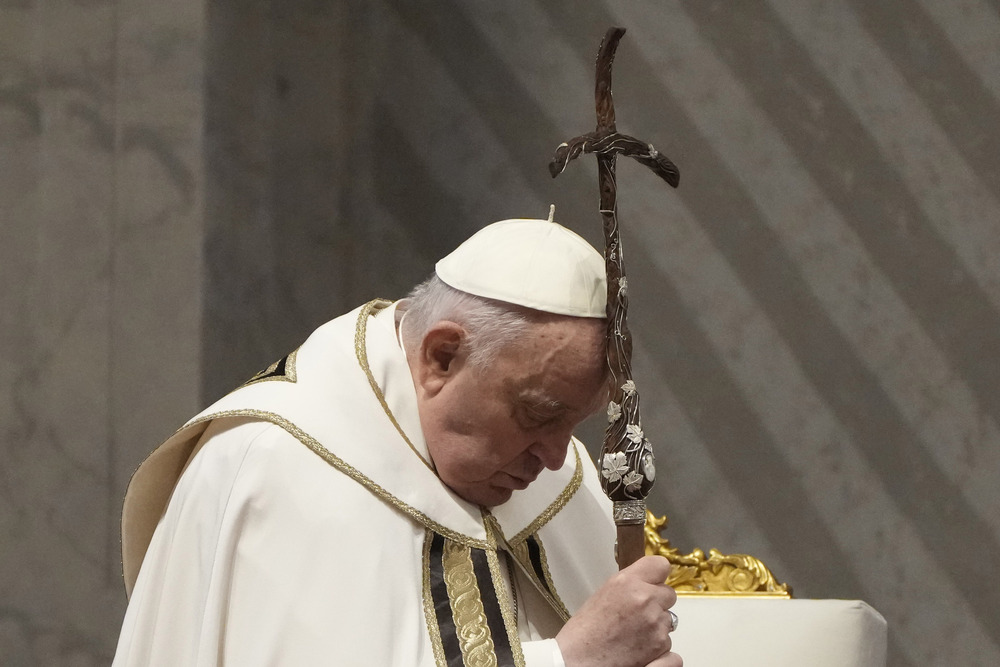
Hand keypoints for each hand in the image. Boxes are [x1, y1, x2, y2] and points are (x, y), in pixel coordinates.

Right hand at [556, 556, 681, 666]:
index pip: (660, 565)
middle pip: (669, 594)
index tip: (653, 582)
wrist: (580, 660)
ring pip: (668, 618)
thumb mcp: (605, 593)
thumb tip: (646, 581)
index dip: (657, 576)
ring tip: (632, 632)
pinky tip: (637, 646)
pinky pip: (668, 640)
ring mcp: (656, 623)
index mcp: (628, 582)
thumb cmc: (585, 631)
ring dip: (657, 624)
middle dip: (657, 602)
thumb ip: (629, 584)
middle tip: (637, 613)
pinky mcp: (661, 645)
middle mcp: (645, 599)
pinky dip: (657, 644)